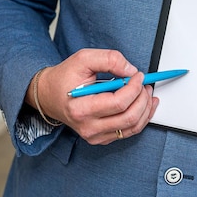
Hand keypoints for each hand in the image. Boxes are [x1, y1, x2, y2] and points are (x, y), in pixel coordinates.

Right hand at [26, 49, 158, 144]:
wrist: (50, 95)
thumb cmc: (65, 78)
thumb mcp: (84, 58)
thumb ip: (109, 60)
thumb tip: (131, 70)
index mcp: (81, 108)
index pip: (118, 103)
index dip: (134, 87)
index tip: (138, 75)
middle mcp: (88, 126)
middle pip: (129, 117)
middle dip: (143, 98)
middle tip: (145, 84)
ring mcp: (95, 136)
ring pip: (132, 127)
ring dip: (145, 109)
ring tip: (146, 93)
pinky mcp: (101, 138)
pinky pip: (128, 132)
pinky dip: (141, 118)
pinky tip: (144, 105)